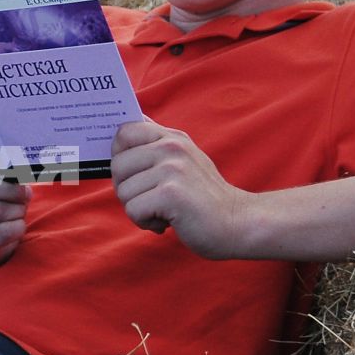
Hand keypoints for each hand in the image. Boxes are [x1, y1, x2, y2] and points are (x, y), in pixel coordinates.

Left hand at [109, 119, 255, 258]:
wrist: (237, 222)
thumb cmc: (202, 197)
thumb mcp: (183, 162)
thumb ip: (155, 146)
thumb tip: (120, 132)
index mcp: (172, 138)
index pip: (124, 132)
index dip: (117, 155)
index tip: (130, 173)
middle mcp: (172, 148)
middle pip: (117, 166)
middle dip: (127, 190)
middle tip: (151, 200)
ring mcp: (173, 169)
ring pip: (123, 191)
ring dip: (138, 210)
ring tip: (164, 212)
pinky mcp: (171, 194)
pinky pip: (133, 210)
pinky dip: (145, 223)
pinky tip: (167, 222)